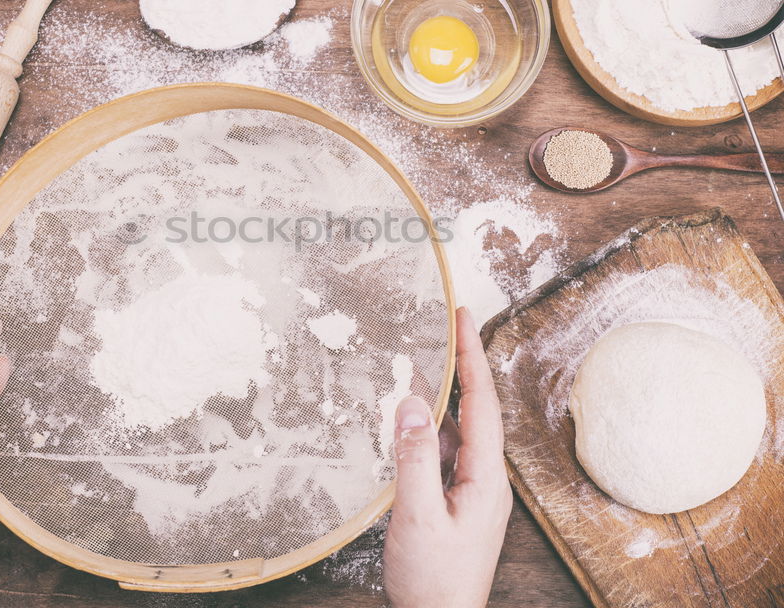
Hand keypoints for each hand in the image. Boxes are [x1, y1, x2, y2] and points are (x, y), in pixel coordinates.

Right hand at [383, 307, 511, 607]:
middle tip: (445, 326)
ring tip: (421, 363)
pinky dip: (430, 427)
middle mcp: (486, 478)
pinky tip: (410, 421)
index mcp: (486, 478)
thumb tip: (411, 403)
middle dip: (462, 365)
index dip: (472, 356)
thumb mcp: (418, 517)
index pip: (482, 402)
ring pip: (459, 430)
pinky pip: (447, 451)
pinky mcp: (457, 501)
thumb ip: (414, 459)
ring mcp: (473, 490)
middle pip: (476, 409)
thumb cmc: (433, 580)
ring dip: (442, 396)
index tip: (463, 317)